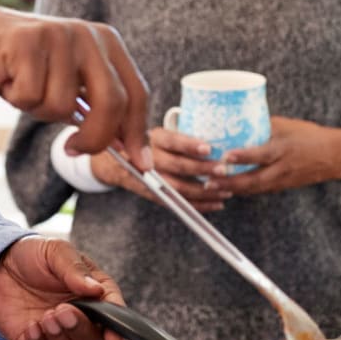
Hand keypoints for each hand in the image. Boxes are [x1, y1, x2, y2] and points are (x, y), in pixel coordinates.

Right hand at [0, 8, 149, 162]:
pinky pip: (31, 96)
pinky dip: (17, 99)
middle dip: (95, 137)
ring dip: (40, 110)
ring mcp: (59, 35)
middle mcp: (88, 35)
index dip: (139, 131)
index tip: (140, 164)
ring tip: (26, 89)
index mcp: (107, 42)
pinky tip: (10, 80)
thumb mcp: (71, 84)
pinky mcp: (27, 42)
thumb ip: (98, 108)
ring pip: (62, 105)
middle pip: (111, 101)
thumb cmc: (26, 68)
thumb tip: (129, 148)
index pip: (136, 92)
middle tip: (72, 148)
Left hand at [0, 237, 124, 339]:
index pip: (114, 315)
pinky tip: (30, 327)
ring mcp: (59, 335)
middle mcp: (81, 319)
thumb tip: (96, 289)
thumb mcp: (56, 251)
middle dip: (82, 333)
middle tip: (63, 311)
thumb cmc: (33, 256)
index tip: (111, 335)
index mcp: (95, 294)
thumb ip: (75, 270)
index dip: (116, 328)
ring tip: (46, 318)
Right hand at [92, 126, 230, 212]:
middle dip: (202, 169)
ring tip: (226, 191)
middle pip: (177, 165)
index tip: (208, 148)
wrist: (115, 164)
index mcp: (152, 138)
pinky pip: (177, 202)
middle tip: (222, 170)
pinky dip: (198, 205)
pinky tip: (216, 204)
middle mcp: (149, 157)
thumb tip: (215, 139)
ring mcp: (150, 178)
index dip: (189, 145)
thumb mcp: (157, 134)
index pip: (172, 141)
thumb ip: (177, 138)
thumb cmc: (147, 144)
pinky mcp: (153, 194)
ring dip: (204, 191)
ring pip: (179, 188)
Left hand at [205, 117, 340, 196]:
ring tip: (210, 186)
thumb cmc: (309, 136)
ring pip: (253, 189)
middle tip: (209, 179)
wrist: (333, 156)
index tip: (225, 156)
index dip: (243, 157)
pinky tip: (226, 188)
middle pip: (253, 180)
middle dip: (230, 182)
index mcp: (284, 149)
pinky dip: (242, 190)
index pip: (262, 155)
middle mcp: (282, 168)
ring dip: (232, 189)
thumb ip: (263, 125)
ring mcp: (282, 180)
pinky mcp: (281, 187)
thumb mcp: (287, 126)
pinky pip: (259, 190)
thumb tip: (236, 118)